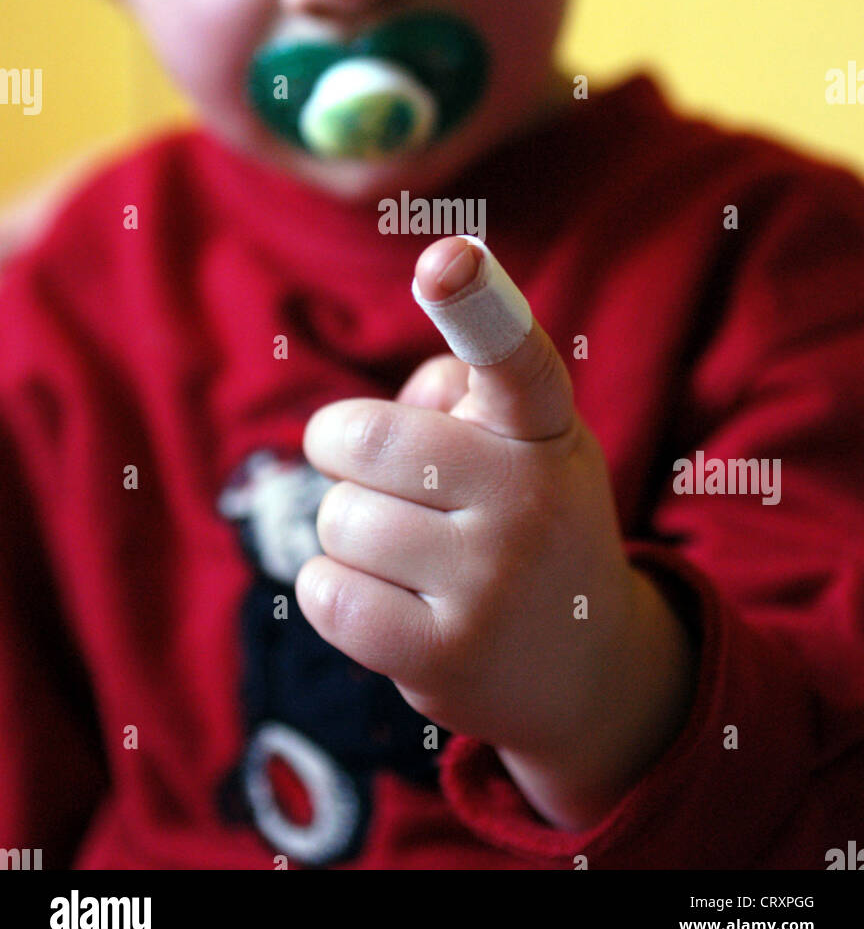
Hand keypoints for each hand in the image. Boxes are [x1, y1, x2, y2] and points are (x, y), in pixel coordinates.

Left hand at [299, 237, 696, 829]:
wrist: (585, 671)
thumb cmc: (525, 520)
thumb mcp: (522, 443)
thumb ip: (453, 393)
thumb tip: (381, 416)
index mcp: (544, 430)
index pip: (511, 356)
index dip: (475, 299)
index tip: (447, 257)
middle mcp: (530, 499)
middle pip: (362, 440)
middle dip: (343, 453)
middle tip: (374, 476)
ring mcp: (492, 584)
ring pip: (338, 520)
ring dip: (347, 533)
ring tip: (408, 556)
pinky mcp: (446, 659)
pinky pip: (325, 593)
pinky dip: (332, 591)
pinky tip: (385, 602)